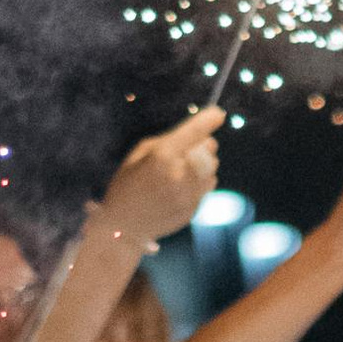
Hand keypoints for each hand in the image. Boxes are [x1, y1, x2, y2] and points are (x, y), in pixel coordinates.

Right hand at [104, 108, 224, 249]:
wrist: (125, 227)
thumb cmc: (127, 185)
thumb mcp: (138, 156)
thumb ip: (167, 142)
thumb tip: (199, 136)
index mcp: (162, 156)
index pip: (194, 132)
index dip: (208, 120)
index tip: (218, 114)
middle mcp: (180, 174)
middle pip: (209, 149)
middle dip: (203, 144)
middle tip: (191, 147)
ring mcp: (189, 193)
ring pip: (212, 167)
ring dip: (203, 162)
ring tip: (183, 168)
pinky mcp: (195, 207)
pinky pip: (208, 185)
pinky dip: (201, 180)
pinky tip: (182, 185)